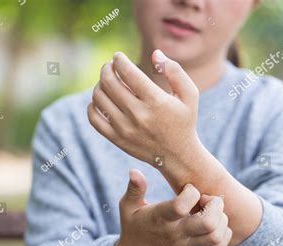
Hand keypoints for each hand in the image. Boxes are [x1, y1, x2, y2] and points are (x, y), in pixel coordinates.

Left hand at [88, 50, 201, 168]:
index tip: (118, 56)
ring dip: (100, 84)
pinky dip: (93, 105)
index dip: (119, 59)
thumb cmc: (184, 121)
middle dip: (106, 68)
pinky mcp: (117, 139)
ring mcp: (125, 128)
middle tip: (110, 66)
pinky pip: (94, 118)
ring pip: (99, 97)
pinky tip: (102, 100)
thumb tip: (155, 54)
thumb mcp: (190, 94)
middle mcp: (138, 115)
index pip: (127, 72)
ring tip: (108, 82)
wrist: (177, 156)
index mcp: (156, 101)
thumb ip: (175, 71)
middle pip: (109, 82)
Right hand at [113, 169, 232, 245]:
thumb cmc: (133, 226)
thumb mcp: (128, 207)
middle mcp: (176, 234)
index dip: (191, 192)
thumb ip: (134, 189)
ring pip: (216, 235)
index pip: (181, 206)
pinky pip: (219, 245)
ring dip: (221, 218)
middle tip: (207, 198)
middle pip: (208, 223)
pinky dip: (224, 232)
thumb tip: (134, 171)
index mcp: (160, 219)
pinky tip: (214, 221)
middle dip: (215, 205)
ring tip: (211, 210)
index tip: (188, 188)